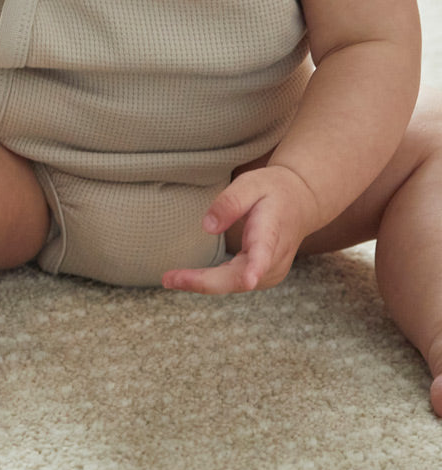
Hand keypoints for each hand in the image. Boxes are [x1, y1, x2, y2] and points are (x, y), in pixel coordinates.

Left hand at [161, 165, 318, 294]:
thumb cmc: (273, 190)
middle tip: (168, 279)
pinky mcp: (264, 276)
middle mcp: (274, 258)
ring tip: (171, 279)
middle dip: (204, 282)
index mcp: (272, 231)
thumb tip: (207, 226)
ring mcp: (271, 271)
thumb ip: (230, 202)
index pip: (264, 252)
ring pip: (235, 284)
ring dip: (203, 284)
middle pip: (240, 278)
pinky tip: (189, 278)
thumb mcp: (251, 184)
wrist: (301, 201)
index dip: (255, 268)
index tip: (249, 280)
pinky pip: (236, 283)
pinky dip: (212, 282)